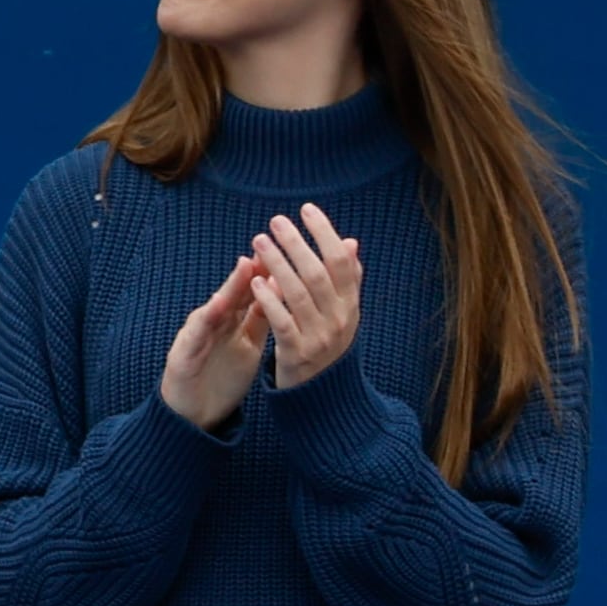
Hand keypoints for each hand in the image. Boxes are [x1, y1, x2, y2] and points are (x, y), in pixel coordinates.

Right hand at [155, 252, 269, 431]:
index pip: (256, 292)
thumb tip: (287, 292)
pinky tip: (217, 304)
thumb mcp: (249, 345)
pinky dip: (208, 317)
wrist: (190, 412)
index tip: (295, 252)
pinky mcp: (184, 353)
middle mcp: (216, 323)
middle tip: (271, 244)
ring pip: (218, 305)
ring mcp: (199, 336)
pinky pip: (198, 334)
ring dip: (231, 285)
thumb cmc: (220, 376)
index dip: (273, 272)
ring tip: (246, 265)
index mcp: (235, 322)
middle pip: (237, 292)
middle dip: (254, 269)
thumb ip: (263, 318)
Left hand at [248, 205, 364, 392]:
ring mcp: (320, 336)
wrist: (322, 396)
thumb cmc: (326, 344)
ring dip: (279, 264)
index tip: (307, 209)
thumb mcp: (343, 313)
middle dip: (298, 243)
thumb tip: (351, 243)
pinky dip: (270, 300)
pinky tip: (255, 281)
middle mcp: (340, 318)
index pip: (342, 261)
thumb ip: (346, 280)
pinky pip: (283, 322)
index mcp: (351, 304)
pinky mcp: (297, 353)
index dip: (326, 233)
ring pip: (299, 293)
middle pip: (319, 273)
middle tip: (276, 221)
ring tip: (260, 241)